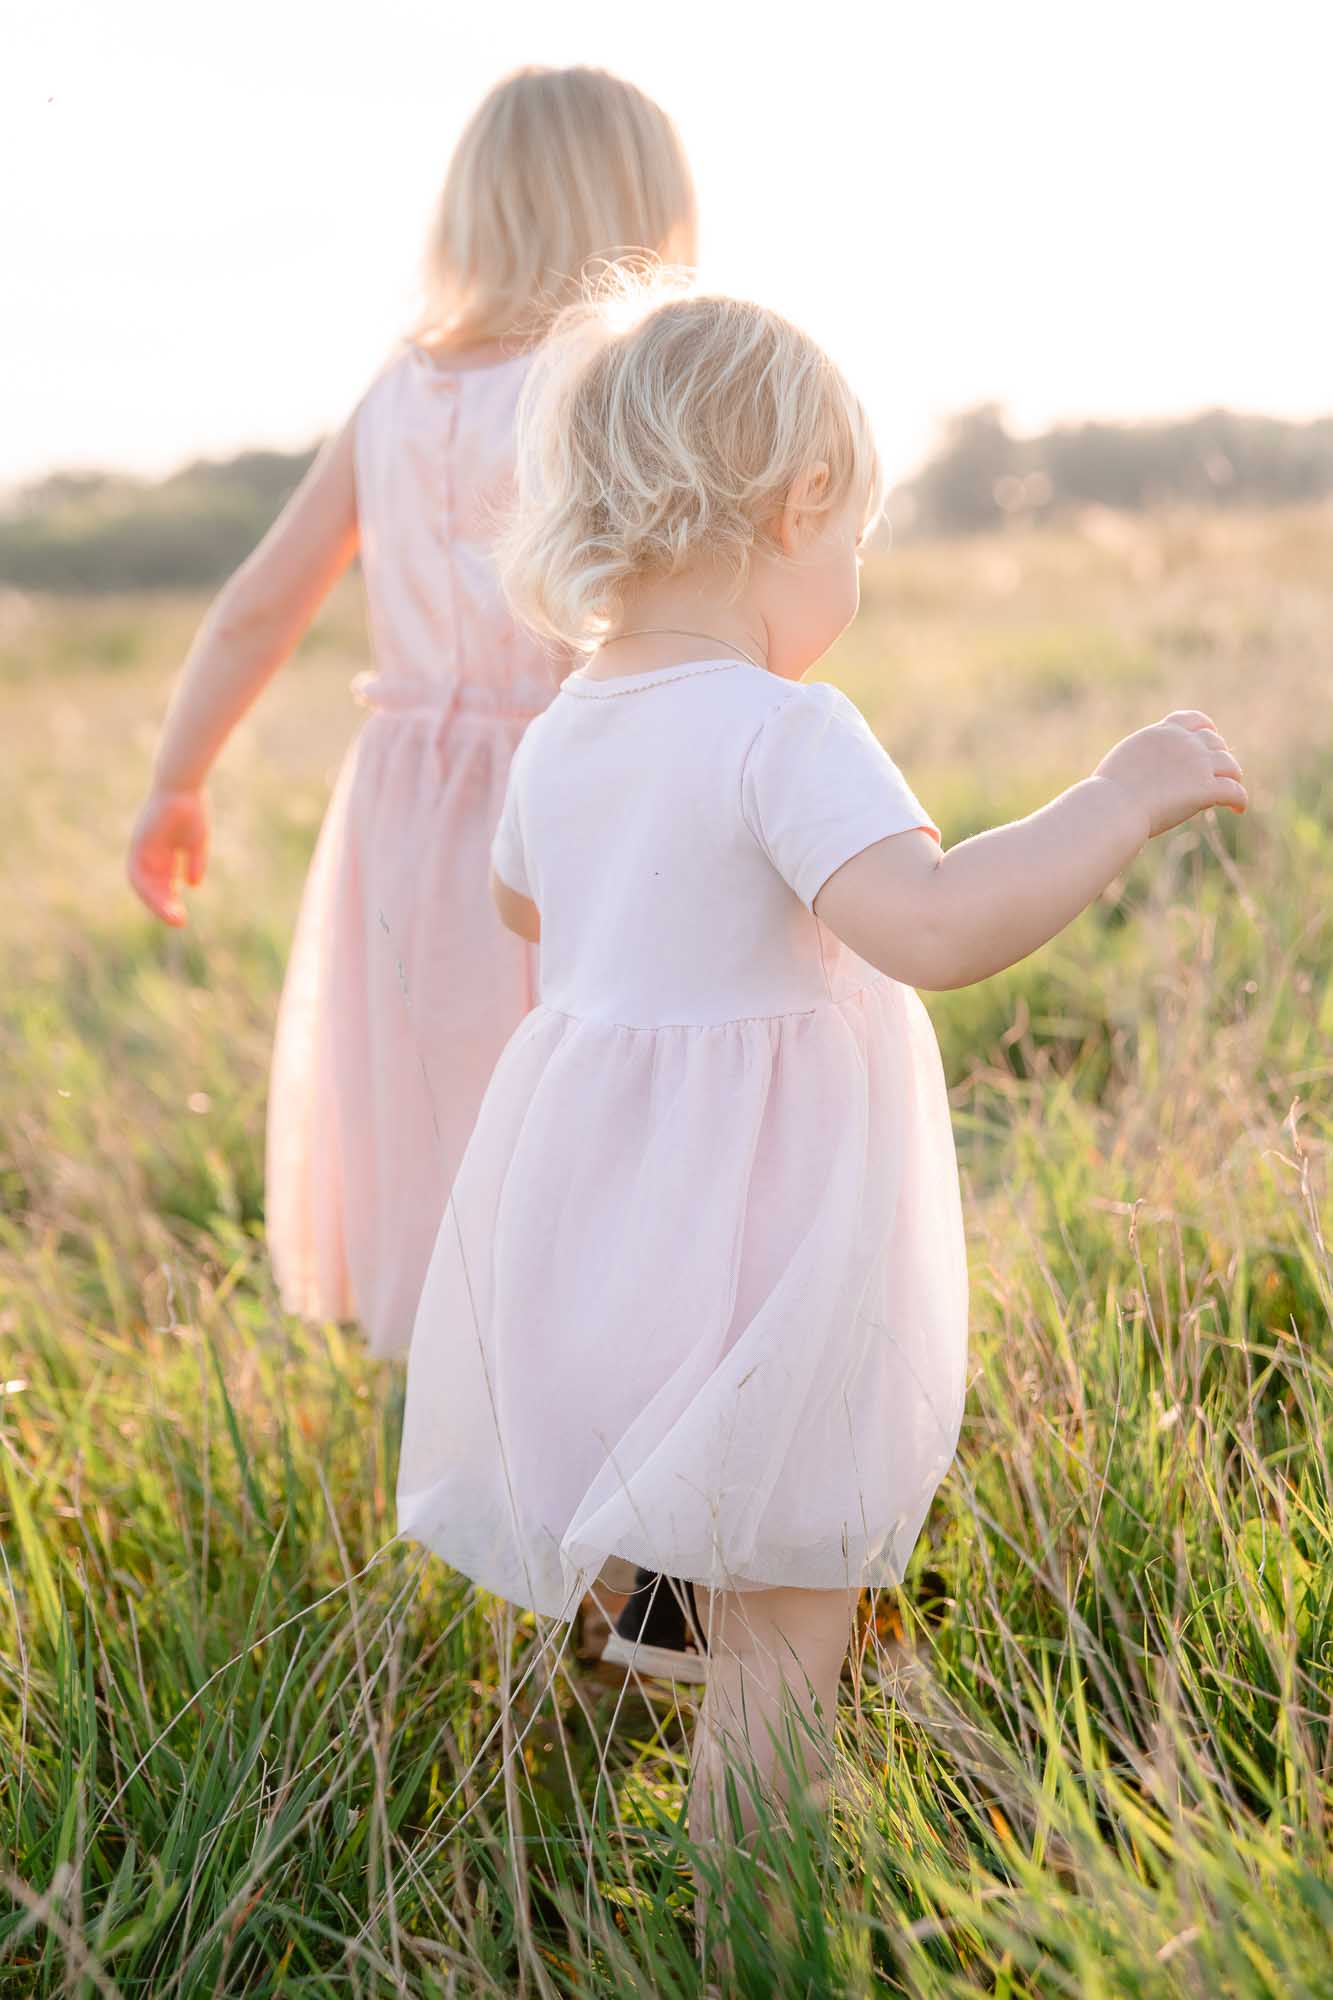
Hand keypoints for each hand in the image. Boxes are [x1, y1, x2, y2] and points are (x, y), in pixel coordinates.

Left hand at [127, 788, 210, 925]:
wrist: (183, 789)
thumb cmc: (193, 811)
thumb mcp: (197, 843)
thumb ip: (195, 863)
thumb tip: (193, 884)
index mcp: (163, 854)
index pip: (163, 884)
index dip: (170, 901)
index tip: (181, 917)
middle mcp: (150, 854)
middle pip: (153, 887)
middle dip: (165, 906)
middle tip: (179, 922)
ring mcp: (142, 850)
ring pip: (144, 885)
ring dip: (157, 902)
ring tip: (173, 917)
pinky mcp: (138, 845)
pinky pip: (137, 874)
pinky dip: (148, 888)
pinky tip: (163, 899)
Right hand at [1094, 710, 1246, 840]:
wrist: (1112, 806)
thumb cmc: (1107, 794)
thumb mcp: (1124, 762)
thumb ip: (1143, 759)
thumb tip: (1146, 772)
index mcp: (1162, 733)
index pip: (1194, 720)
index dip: (1207, 729)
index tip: (1210, 739)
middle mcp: (1184, 743)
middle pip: (1215, 743)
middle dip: (1219, 757)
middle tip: (1219, 774)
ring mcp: (1197, 765)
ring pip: (1230, 766)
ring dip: (1232, 777)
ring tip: (1231, 789)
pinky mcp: (1205, 789)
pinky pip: (1234, 791)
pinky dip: (1239, 799)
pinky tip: (1238, 809)